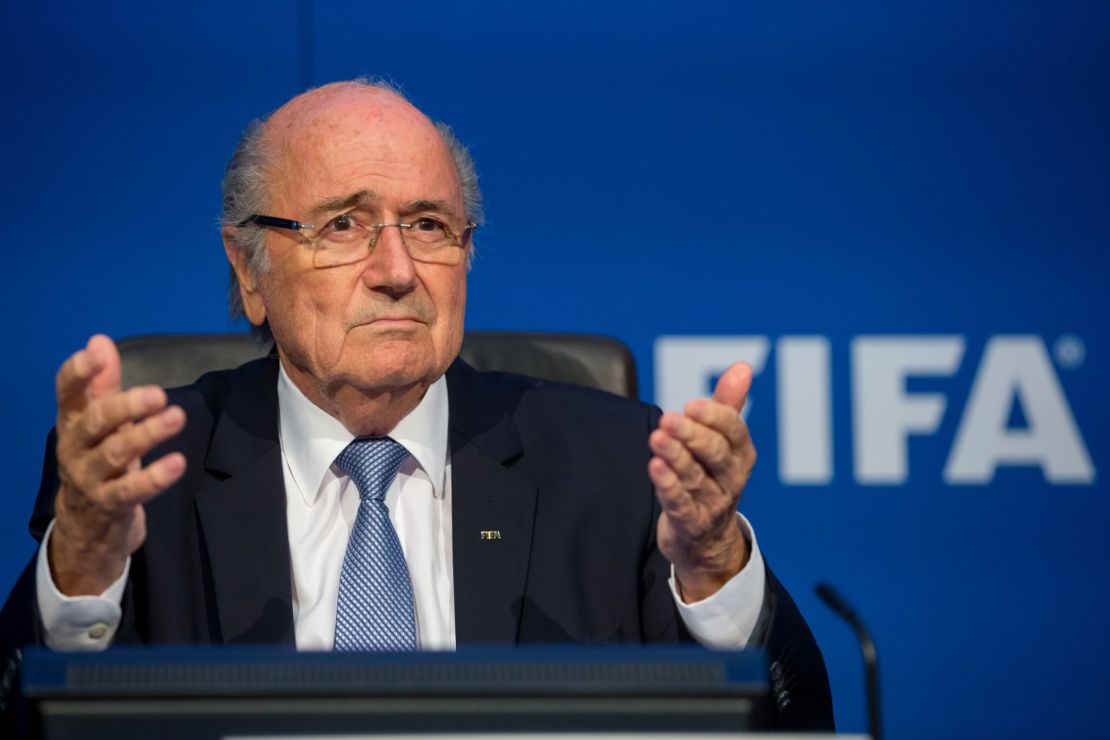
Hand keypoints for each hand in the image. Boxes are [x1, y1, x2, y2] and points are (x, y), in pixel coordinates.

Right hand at [49, 335, 186, 595]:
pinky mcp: (110, 504)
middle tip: (158, 394)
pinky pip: (133, 490)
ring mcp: (90, 478)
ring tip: (176, 417)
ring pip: (116, 453)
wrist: (87, 523)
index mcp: (72, 422)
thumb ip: (103, 384)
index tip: (97, 355)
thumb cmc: (99, 459)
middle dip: (125, 406)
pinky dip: (156, 477)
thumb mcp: (100, 422)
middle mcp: (75, 448)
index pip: (67, 393)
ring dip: (147, 435)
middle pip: (95, 422)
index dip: (79, 373)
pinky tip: (177, 463)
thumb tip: (99, 341)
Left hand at [649, 362, 755, 601]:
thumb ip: (728, 405)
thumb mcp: (724, 443)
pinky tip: (655, 467)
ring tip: (657, 437)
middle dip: (692, 434)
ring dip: (676, 455)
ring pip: (694, 476)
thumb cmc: (712, 478)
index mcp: (741, 454)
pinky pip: (680, 503)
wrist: (707, 539)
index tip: (691, 404)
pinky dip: (668, 485)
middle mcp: (731, 479)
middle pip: (715, 453)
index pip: (734, 431)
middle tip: (669, 418)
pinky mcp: (690, 523)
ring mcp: (712, 503)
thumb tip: (742, 366)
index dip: (714, 417)